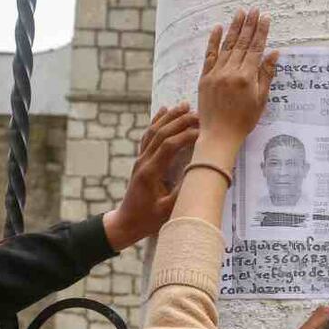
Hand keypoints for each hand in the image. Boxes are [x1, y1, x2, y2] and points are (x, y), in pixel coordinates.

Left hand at [103, 103, 199, 250]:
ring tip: (184, 105)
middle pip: (161, 134)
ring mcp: (140, 159)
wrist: (126, 222)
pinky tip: (164, 111)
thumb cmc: (147, 220)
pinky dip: (156, 121)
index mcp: (150, 173)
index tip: (202, 132)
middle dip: (180, 121)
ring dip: (169, 117)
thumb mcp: (167, 211)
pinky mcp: (140, 160)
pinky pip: (147, 136)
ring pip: (153, 131)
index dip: (185, 136)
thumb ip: (181, 194)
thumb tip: (198, 175)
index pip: (169, 147)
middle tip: (198, 114)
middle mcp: (143, 162)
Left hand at [196, 8, 278, 151]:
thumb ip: (266, 75)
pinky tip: (218, 28)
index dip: (261, 31)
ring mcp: (216, 74)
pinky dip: (213, 41)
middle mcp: (231, 72)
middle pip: (242, 43)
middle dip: (249, 25)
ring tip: (240, 13)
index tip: (265, 17)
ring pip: (227, 46)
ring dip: (234, 28)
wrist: (219, 135)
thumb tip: (274, 53)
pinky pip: (209, 56)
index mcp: (246, 77)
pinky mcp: (205, 78)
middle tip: (254, 9)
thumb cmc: (243, 121)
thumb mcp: (261, 100)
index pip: (256, 48)